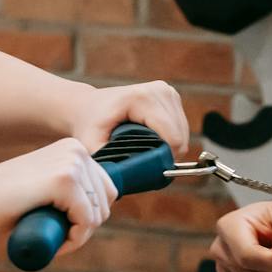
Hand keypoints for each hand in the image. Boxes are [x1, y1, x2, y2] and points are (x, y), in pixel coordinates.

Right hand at [0, 138, 118, 252]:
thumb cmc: (7, 201)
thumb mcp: (47, 188)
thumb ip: (70, 190)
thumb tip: (100, 211)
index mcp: (75, 149)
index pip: (106, 188)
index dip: (89, 215)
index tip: (65, 226)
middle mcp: (77, 151)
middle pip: (106, 201)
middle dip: (86, 225)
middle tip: (60, 236)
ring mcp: (72, 164)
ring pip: (98, 214)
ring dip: (79, 235)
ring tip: (54, 239)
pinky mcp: (65, 181)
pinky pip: (86, 221)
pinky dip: (74, 240)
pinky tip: (55, 244)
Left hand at [68, 81, 189, 160]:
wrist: (88, 105)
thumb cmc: (89, 126)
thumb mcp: (92, 145)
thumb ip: (109, 163)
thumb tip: (128, 180)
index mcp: (143, 99)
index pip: (172, 138)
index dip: (164, 160)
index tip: (147, 169)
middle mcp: (160, 90)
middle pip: (180, 137)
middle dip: (166, 155)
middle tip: (144, 164)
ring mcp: (167, 91)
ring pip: (184, 133)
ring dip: (170, 148)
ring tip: (146, 153)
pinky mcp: (171, 95)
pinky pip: (181, 127)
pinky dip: (171, 139)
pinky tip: (153, 142)